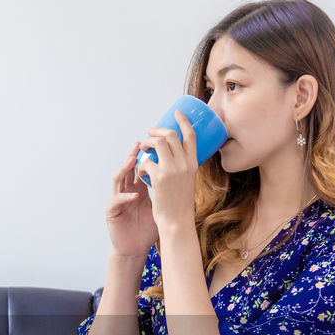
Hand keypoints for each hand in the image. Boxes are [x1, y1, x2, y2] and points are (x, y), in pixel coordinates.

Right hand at [105, 140, 158, 258]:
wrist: (136, 248)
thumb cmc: (149, 229)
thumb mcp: (161, 205)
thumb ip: (168, 190)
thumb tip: (187, 175)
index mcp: (138, 187)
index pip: (141, 166)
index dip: (147, 155)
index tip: (157, 142)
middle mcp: (126, 190)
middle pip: (127, 167)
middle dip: (134, 154)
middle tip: (141, 143)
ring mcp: (117, 200)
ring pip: (118, 179)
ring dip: (125, 168)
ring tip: (134, 162)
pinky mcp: (112, 211)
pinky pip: (117, 200)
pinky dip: (126, 196)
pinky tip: (136, 195)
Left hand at [136, 109, 197, 234]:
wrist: (177, 222)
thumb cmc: (179, 204)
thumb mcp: (187, 181)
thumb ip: (182, 167)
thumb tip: (170, 154)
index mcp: (193, 164)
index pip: (190, 136)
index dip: (183, 121)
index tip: (177, 113)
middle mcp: (185, 164)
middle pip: (171, 135)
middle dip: (157, 131)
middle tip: (149, 133)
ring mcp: (172, 170)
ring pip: (158, 143)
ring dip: (147, 143)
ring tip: (142, 149)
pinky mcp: (159, 177)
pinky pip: (146, 161)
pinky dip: (141, 165)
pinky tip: (141, 173)